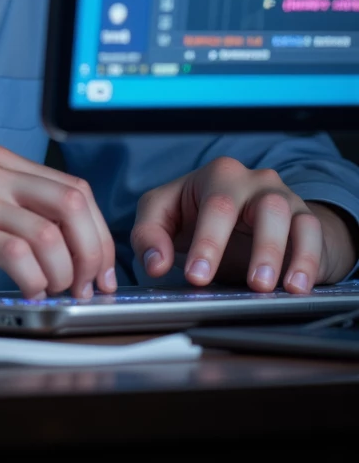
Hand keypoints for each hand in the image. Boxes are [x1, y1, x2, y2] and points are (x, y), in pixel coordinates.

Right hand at [0, 144, 117, 299]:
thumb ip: (22, 213)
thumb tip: (77, 247)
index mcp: (2, 161)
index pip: (76, 189)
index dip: (100, 234)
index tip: (103, 269)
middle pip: (74, 204)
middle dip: (93, 253)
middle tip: (88, 287)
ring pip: (51, 233)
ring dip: (64, 273)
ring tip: (55, 292)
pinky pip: (19, 254)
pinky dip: (35, 280)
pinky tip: (29, 292)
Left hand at [131, 155, 358, 291]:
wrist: (244, 219)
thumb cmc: (199, 215)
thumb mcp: (166, 216)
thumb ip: (149, 235)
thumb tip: (154, 264)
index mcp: (216, 175)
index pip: (214, 204)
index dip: (207, 242)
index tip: (197, 276)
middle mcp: (251, 180)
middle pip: (259, 208)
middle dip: (256, 248)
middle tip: (250, 286)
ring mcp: (281, 196)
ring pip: (286, 217)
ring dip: (279, 254)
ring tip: (268, 287)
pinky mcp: (305, 217)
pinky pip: (312, 233)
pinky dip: (308, 260)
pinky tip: (297, 287)